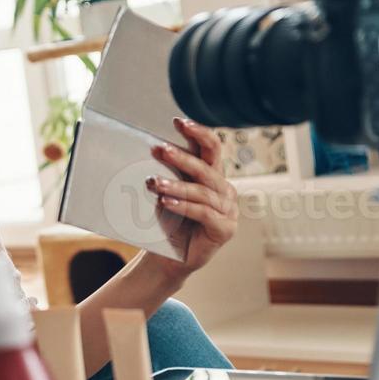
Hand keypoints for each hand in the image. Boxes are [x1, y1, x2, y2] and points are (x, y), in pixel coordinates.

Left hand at [144, 118, 237, 276]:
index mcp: (213, 175)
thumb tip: (149, 147)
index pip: (212, 147)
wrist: (170, 257)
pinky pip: (204, 213)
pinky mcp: (225, 229)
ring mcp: (228, 210)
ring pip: (202, 191)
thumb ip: (167, 172)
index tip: (178, 121)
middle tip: (159, 150)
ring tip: (153, 184)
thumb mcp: (168, 191)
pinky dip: (183, 206)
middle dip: (181, 157)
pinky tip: (165, 202)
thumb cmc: (168, 221)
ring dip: (176, 185)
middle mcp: (224, 189)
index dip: (198, 132)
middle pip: (206, 167)